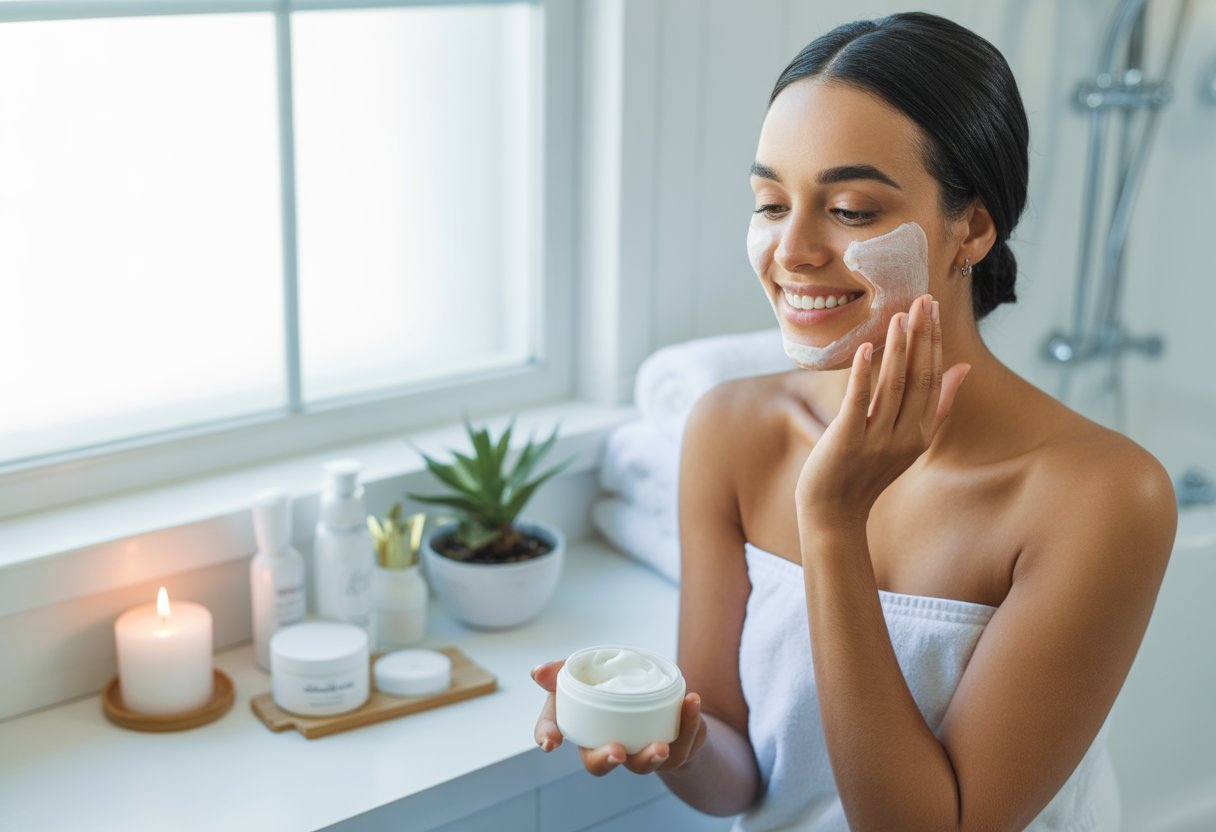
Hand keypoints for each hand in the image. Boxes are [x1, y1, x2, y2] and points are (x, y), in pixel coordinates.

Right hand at [531, 660, 707, 775]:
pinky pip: (685, 740)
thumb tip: (538, 672)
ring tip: (661, 745)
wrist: (667, 705)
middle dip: (605, 760)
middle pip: (598, 763)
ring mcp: (643, 751)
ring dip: (652, 756)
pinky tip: (691, 700)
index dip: (548, 735)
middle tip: (617, 752)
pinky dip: (691, 721)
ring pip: (645, 763)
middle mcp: (610, 744)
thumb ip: (564, 671)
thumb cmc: (621, 690)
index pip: (557, 733)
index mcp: (584, 726)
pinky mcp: (677, 749)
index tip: (550, 742)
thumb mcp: (591, 673)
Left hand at [794, 294, 969, 523]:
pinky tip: (868, 348)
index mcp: (922, 433)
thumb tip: (963, 368)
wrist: (834, 511)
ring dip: (897, 349)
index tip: (933, 309)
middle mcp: (905, 436)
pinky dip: (864, 374)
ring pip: (893, 386)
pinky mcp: (848, 440)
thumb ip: (939, 405)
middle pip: (919, 378)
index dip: (934, 342)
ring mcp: (877, 439)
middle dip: (922, 337)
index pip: (934, 379)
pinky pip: (859, 402)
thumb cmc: (869, 472)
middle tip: (922, 300)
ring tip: (899, 316)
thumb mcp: (911, 441)